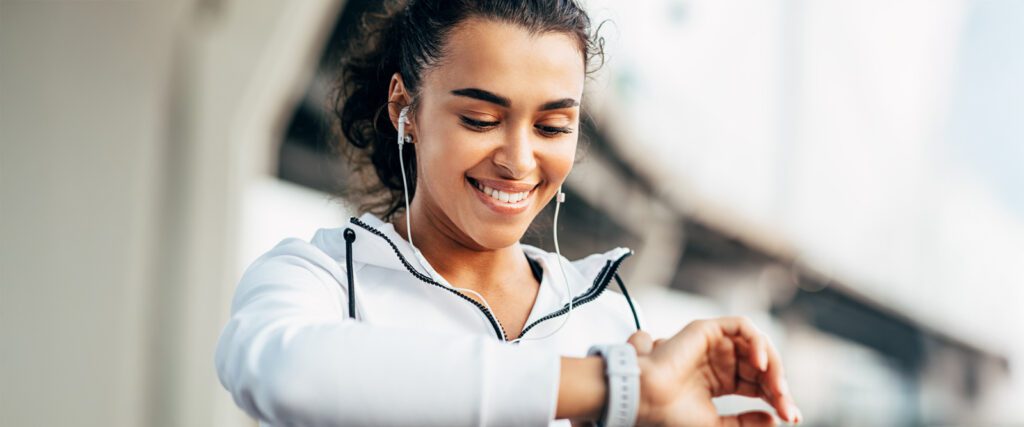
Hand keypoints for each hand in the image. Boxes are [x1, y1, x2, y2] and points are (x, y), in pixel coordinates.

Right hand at [625, 317, 801, 426]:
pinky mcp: (708, 329)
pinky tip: (762, 364)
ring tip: (777, 389)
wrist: (648, 400)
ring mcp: (714, 344)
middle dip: (779, 387)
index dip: (776, 399)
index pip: (758, 385)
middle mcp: (719, 361)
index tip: (790, 417)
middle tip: (786, 406)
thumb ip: (746, 424)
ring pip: (757, 345)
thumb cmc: (673, 414)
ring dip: (773, 366)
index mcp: (720, 381)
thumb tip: (775, 418)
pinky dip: (757, 342)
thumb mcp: (719, 426)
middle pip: (762, 367)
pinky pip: (742, 327)